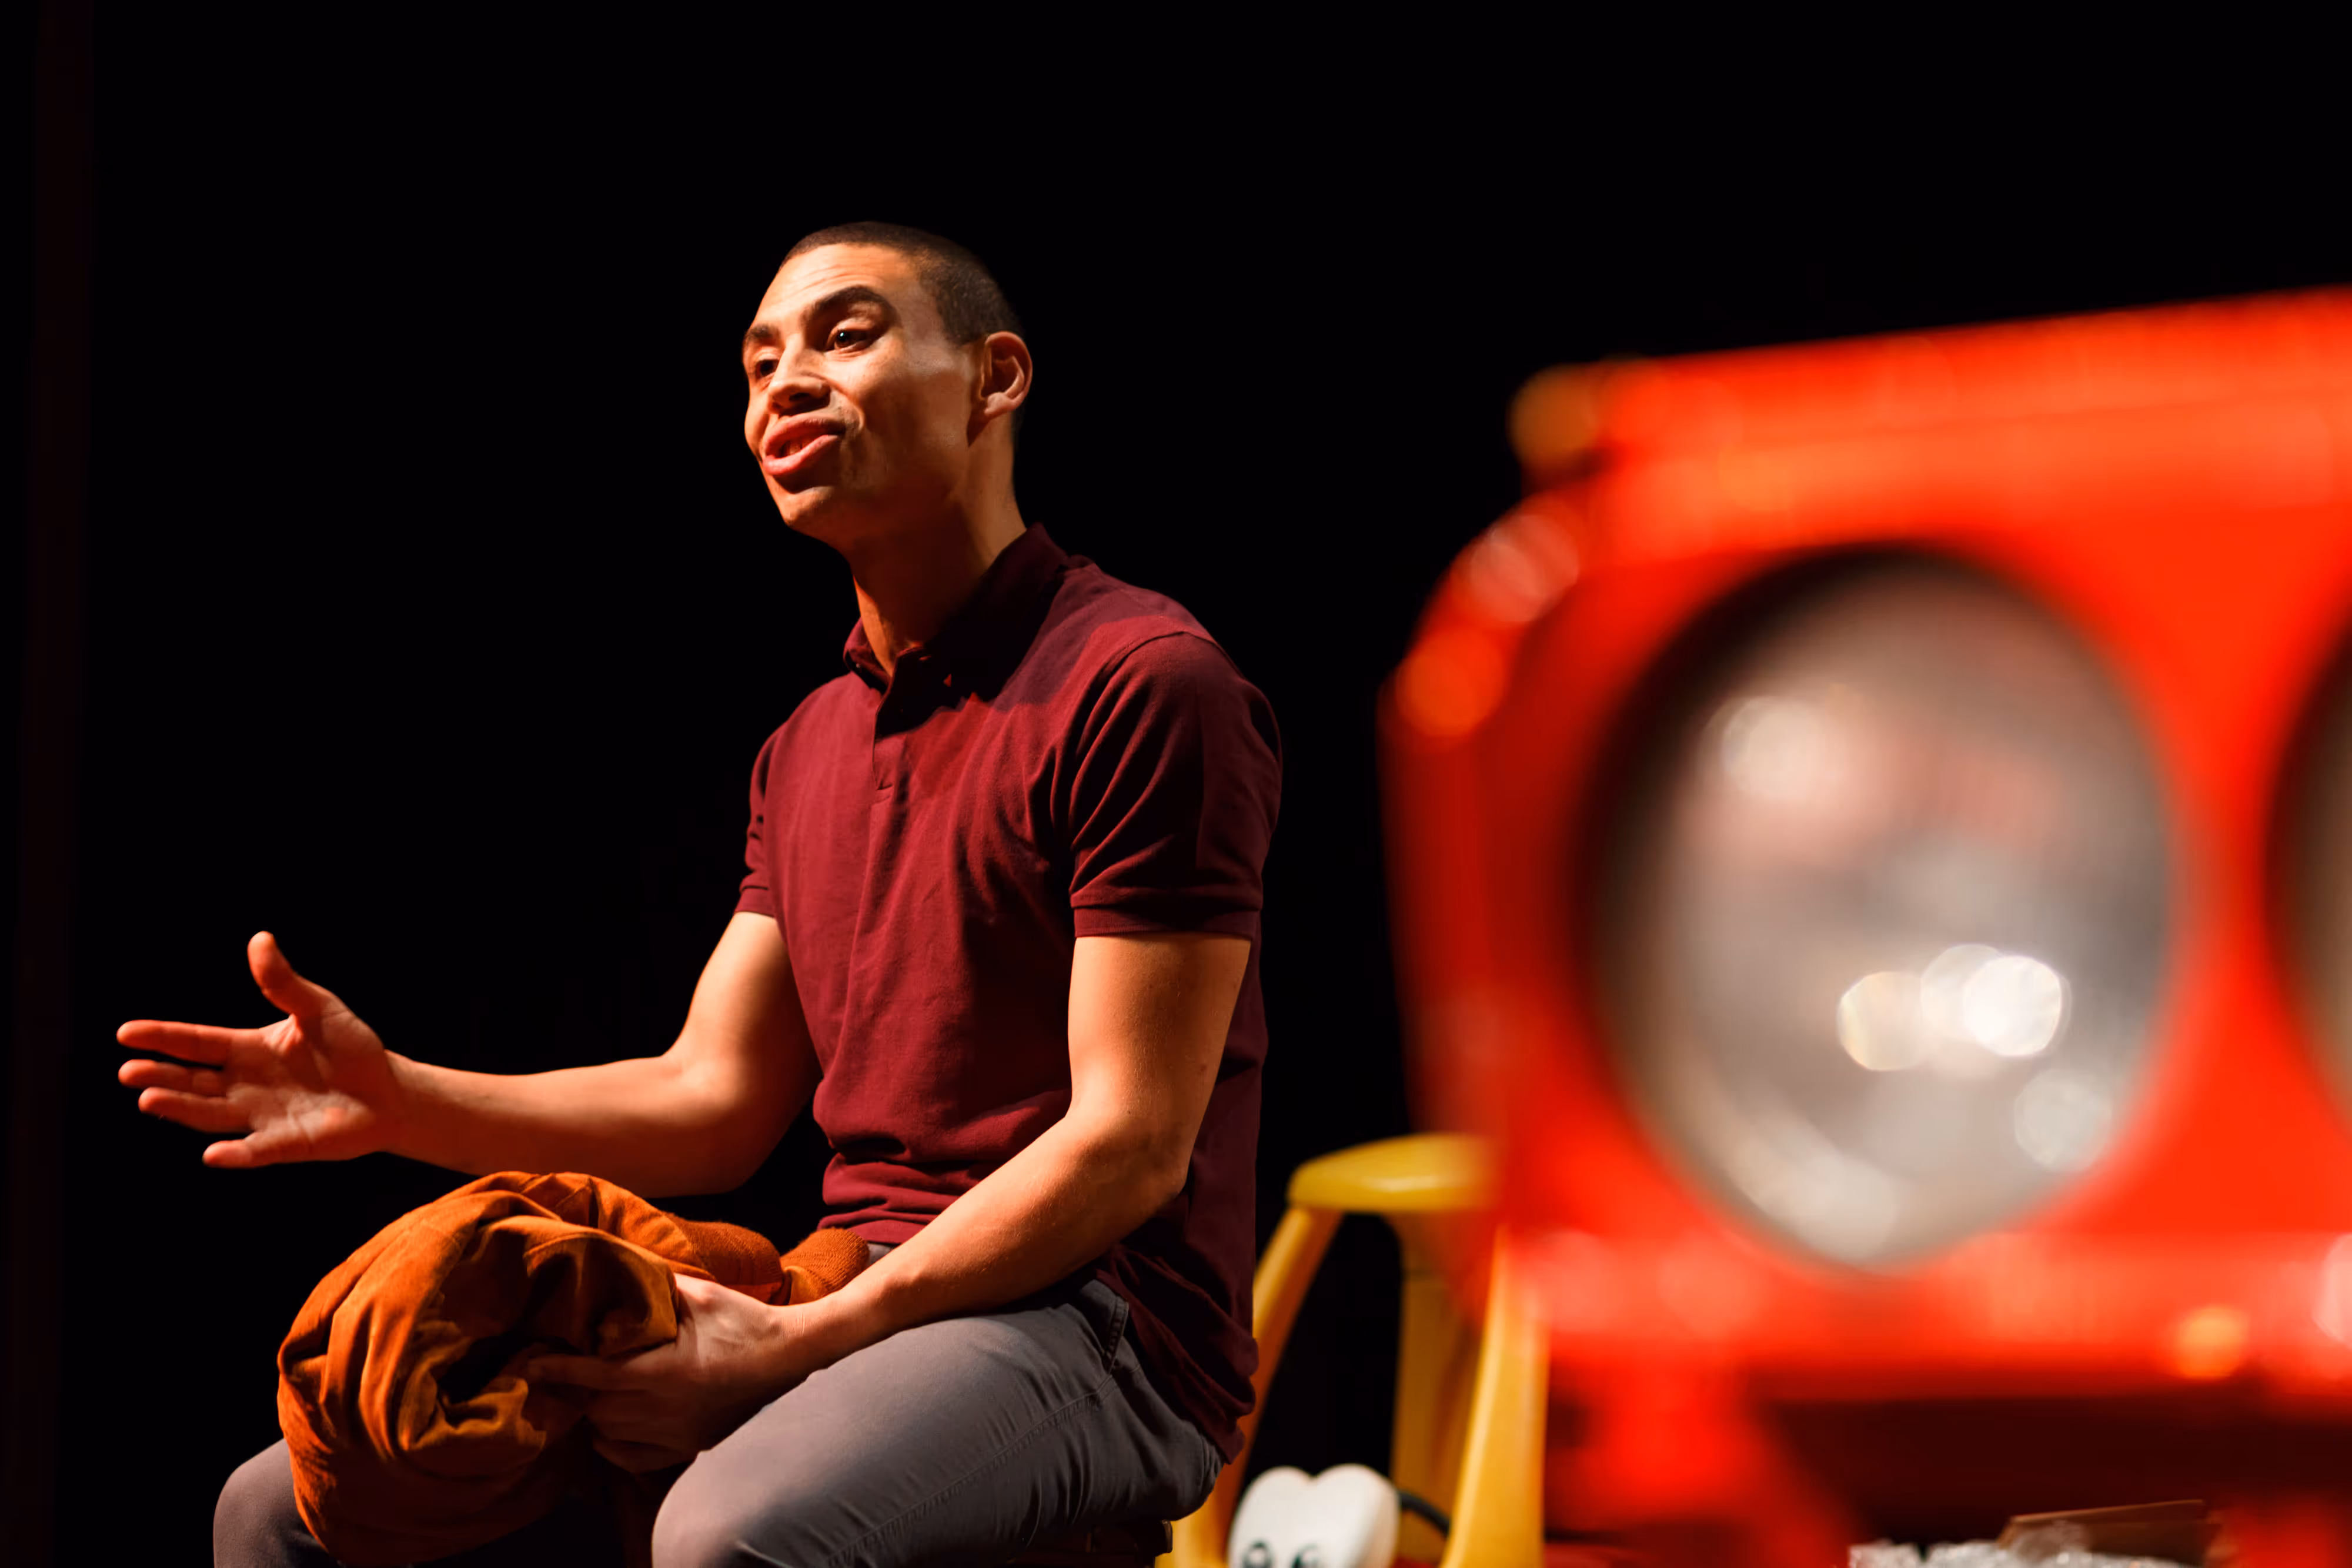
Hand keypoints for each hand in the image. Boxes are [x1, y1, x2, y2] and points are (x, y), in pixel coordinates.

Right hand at [117, 931, 406, 1168]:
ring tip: (149, 1099)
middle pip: (194, 1081)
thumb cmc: (352, 1048)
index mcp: (248, 1050)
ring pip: (212, 1114)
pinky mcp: (287, 1143)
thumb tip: (260, 939)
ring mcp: (262, 1116)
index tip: (126, 1032)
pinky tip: (213, 1154)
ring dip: (182, 1110)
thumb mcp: (319, 1008)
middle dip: (161, 1077)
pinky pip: (257, 1150)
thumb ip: (284, 983)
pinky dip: (236, 1153)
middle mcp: (246, 1085)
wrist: (390, 1091)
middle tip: (128, 1072)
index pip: (197, 1042)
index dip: (163, 1037)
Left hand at [526, 1274, 795, 1472]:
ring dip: (591, 1413)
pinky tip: (607, 1427)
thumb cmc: (746, 1322)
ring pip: (609, 1433)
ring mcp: (675, 1434)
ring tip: (585, 1392)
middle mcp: (666, 1408)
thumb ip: (658, 1286)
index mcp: (667, 1369)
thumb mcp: (702, 1295)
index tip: (531, 1363)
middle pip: (596, 1407)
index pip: (595, 1374)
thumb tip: (619, 1270)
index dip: (559, 1369)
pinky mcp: (687, 1448)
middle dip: (574, 1389)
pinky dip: (611, 1445)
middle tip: (560, 1370)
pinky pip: (632, 1458)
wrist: (791, 1359)